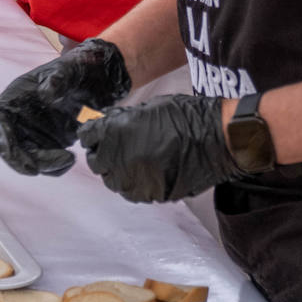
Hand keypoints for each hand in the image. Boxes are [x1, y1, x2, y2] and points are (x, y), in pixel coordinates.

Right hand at [0, 38, 131, 175]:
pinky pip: (46, 164)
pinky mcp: (48, 145)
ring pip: (28, 159)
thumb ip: (56, 80)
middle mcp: (18, 119)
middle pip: (10, 146)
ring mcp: (32, 134)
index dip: (3, 143)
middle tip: (51, 164)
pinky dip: (56, 167)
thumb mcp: (67, 70)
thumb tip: (45, 95)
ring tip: (69, 158)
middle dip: (25, 161)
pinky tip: (71, 159)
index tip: (22, 159)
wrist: (99, 80)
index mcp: (14, 98)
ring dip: (45, 165)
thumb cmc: (77, 70)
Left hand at [78, 95, 242, 201]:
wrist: (215, 137)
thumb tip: (107, 124)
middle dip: (102, 155)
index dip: (92, 136)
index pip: (86, 137)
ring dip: (118, 173)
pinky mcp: (151, 194)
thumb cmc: (183, 116)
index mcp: (112, 132)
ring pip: (112, 182)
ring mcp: (134, 179)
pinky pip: (134, 193)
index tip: (97, 136)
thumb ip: (121, 119)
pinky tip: (145, 175)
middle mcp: (117, 158)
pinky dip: (136, 185)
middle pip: (96, 162)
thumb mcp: (145, 107)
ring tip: (131, 164)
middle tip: (115, 151)